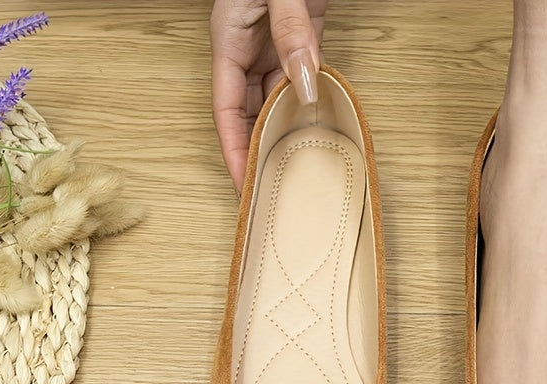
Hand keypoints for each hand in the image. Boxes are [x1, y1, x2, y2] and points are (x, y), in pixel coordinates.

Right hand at [211, 0, 327, 190]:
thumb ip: (289, 29)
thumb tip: (304, 78)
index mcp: (229, 42)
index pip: (226, 112)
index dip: (234, 152)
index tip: (244, 185)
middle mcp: (248, 51)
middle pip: (249, 116)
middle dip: (257, 154)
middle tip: (271, 191)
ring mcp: (273, 48)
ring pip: (277, 103)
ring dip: (287, 132)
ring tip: (296, 169)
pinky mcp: (300, 40)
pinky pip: (303, 82)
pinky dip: (312, 105)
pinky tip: (320, 128)